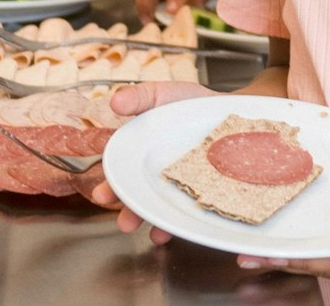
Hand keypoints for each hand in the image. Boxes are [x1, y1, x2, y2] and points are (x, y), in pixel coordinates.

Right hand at [87, 81, 216, 242]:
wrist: (227, 108)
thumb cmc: (188, 104)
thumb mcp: (160, 95)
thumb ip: (138, 98)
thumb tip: (114, 101)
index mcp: (140, 157)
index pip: (122, 176)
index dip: (111, 187)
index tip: (102, 195)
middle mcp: (157, 177)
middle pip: (141, 199)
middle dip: (131, 213)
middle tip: (125, 223)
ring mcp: (181, 186)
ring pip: (166, 210)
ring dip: (158, 224)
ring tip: (156, 233)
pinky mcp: (204, 192)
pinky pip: (195, 212)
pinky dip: (192, 223)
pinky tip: (192, 227)